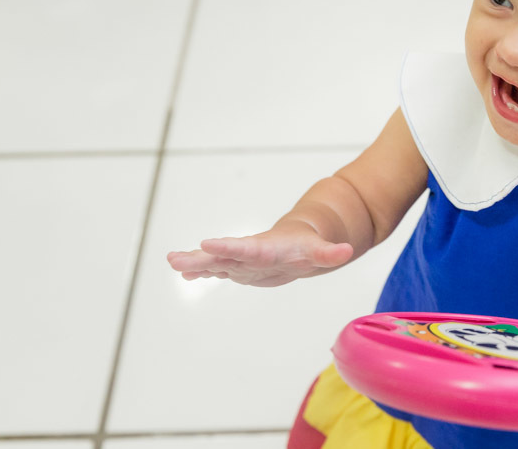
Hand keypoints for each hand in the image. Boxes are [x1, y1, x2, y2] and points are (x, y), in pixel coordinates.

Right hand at [166, 222, 353, 286]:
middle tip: (174, 259)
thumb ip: (330, 253)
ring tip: (171, 263)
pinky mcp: (239, 268)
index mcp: (266, 249)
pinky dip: (201, 273)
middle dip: (199, 258)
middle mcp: (249, 254)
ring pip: (215, 263)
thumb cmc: (308, 247)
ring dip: (194, 264)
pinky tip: (183, 276)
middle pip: (222, 257)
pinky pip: (217, 270)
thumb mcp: (320, 252)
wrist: (298, 242)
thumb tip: (346, 251)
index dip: (228, 248)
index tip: (207, 244)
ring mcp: (241, 261)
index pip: (245, 248)